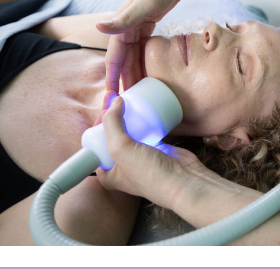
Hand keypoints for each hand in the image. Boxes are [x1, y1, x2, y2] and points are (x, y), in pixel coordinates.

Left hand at [95, 95, 201, 209]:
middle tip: (115, 98)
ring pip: (129, 131)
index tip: (105, 108)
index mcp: (107, 173)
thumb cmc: (148, 172)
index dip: (98, 125)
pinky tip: (142, 107)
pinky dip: (143, 119)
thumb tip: (115, 100)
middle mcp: (121, 165)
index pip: (95, 144)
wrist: (183, 181)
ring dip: (127, 115)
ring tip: (127, 98)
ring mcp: (139, 156)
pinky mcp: (155, 148)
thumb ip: (112, 123)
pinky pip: (145, 130)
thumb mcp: (120, 148)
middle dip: (112, 116)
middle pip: (112, 134)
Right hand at [96, 0, 185, 92]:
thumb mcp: (146, 3)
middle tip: (127, 103)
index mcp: (123, 26)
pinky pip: (141, 49)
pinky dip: (143, 62)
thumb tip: (98, 28)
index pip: (114, 58)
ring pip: (132, 56)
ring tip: (138, 94)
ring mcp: (136, 27)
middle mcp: (126, 28)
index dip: (112, 78)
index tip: (111, 98)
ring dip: (133, 73)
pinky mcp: (146, 25)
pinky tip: (149, 74)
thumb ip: (123, 18)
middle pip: (123, 60)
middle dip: (123, 81)